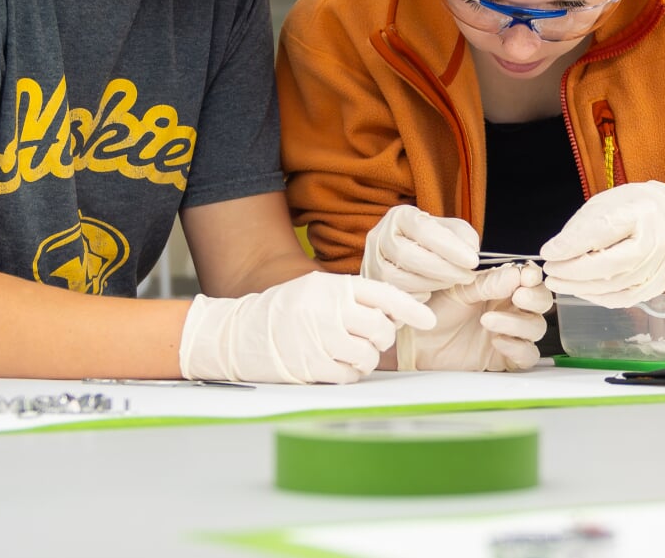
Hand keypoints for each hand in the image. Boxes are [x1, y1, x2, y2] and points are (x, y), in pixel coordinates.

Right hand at [180, 271, 436, 384]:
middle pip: (382, 330)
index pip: (384, 295)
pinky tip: (333, 365)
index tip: (428, 319)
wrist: (235, 334)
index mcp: (332, 288)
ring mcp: (320, 340)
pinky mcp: (312, 367)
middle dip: (381, 338)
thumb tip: (394, 313)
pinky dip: (348, 374)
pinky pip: (350, 376)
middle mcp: (329, 311)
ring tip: (346, 352)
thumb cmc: (282, 312)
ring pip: (369, 356)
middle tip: (368, 338)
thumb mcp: (315, 290)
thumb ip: (352, 297)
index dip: (411, 308)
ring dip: (365, 359)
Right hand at [359, 204, 479, 294]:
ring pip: (400, 279)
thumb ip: (463, 236)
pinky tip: (432, 291)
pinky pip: (395, 296)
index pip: (423, 230)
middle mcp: (379, 236)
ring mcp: (371, 262)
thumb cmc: (432, 242)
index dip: (449, 247)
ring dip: (433, 284)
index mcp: (400, 216)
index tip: (473, 260)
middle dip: (443, 269)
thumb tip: (471, 249)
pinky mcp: (372, 285)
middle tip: (468, 276)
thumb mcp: (450, 231)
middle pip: (408, 256)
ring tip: (452, 282)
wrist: (409, 257)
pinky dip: (418, 296)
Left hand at [398, 263, 553, 372]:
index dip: (533, 278)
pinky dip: (518, 348)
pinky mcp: (505, 358)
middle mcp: (509, 309)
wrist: (416, 342)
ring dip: (518, 323)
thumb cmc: (434, 311)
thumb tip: (516, 275)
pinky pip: (527, 355)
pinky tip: (497, 341)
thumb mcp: (458, 290)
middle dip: (535, 299)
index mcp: (501, 287)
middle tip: (519, 297)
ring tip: (488, 321)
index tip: (527, 277)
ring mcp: (509, 334)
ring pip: (536, 328)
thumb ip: (488, 283)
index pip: (530, 280)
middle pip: (541, 303)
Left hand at [539, 180, 664, 307]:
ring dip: (582, 288)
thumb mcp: (603, 204)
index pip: (603, 230)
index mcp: (642, 211)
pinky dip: (599, 297)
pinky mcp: (659, 283)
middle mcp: (658, 240)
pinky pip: (625, 298)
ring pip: (617, 286)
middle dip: (574, 272)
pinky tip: (582, 290)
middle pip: (612, 264)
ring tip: (559, 283)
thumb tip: (555, 253)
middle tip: (550, 273)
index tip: (548, 253)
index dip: (572, 245)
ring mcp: (662, 265)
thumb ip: (580, 228)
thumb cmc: (631, 207)